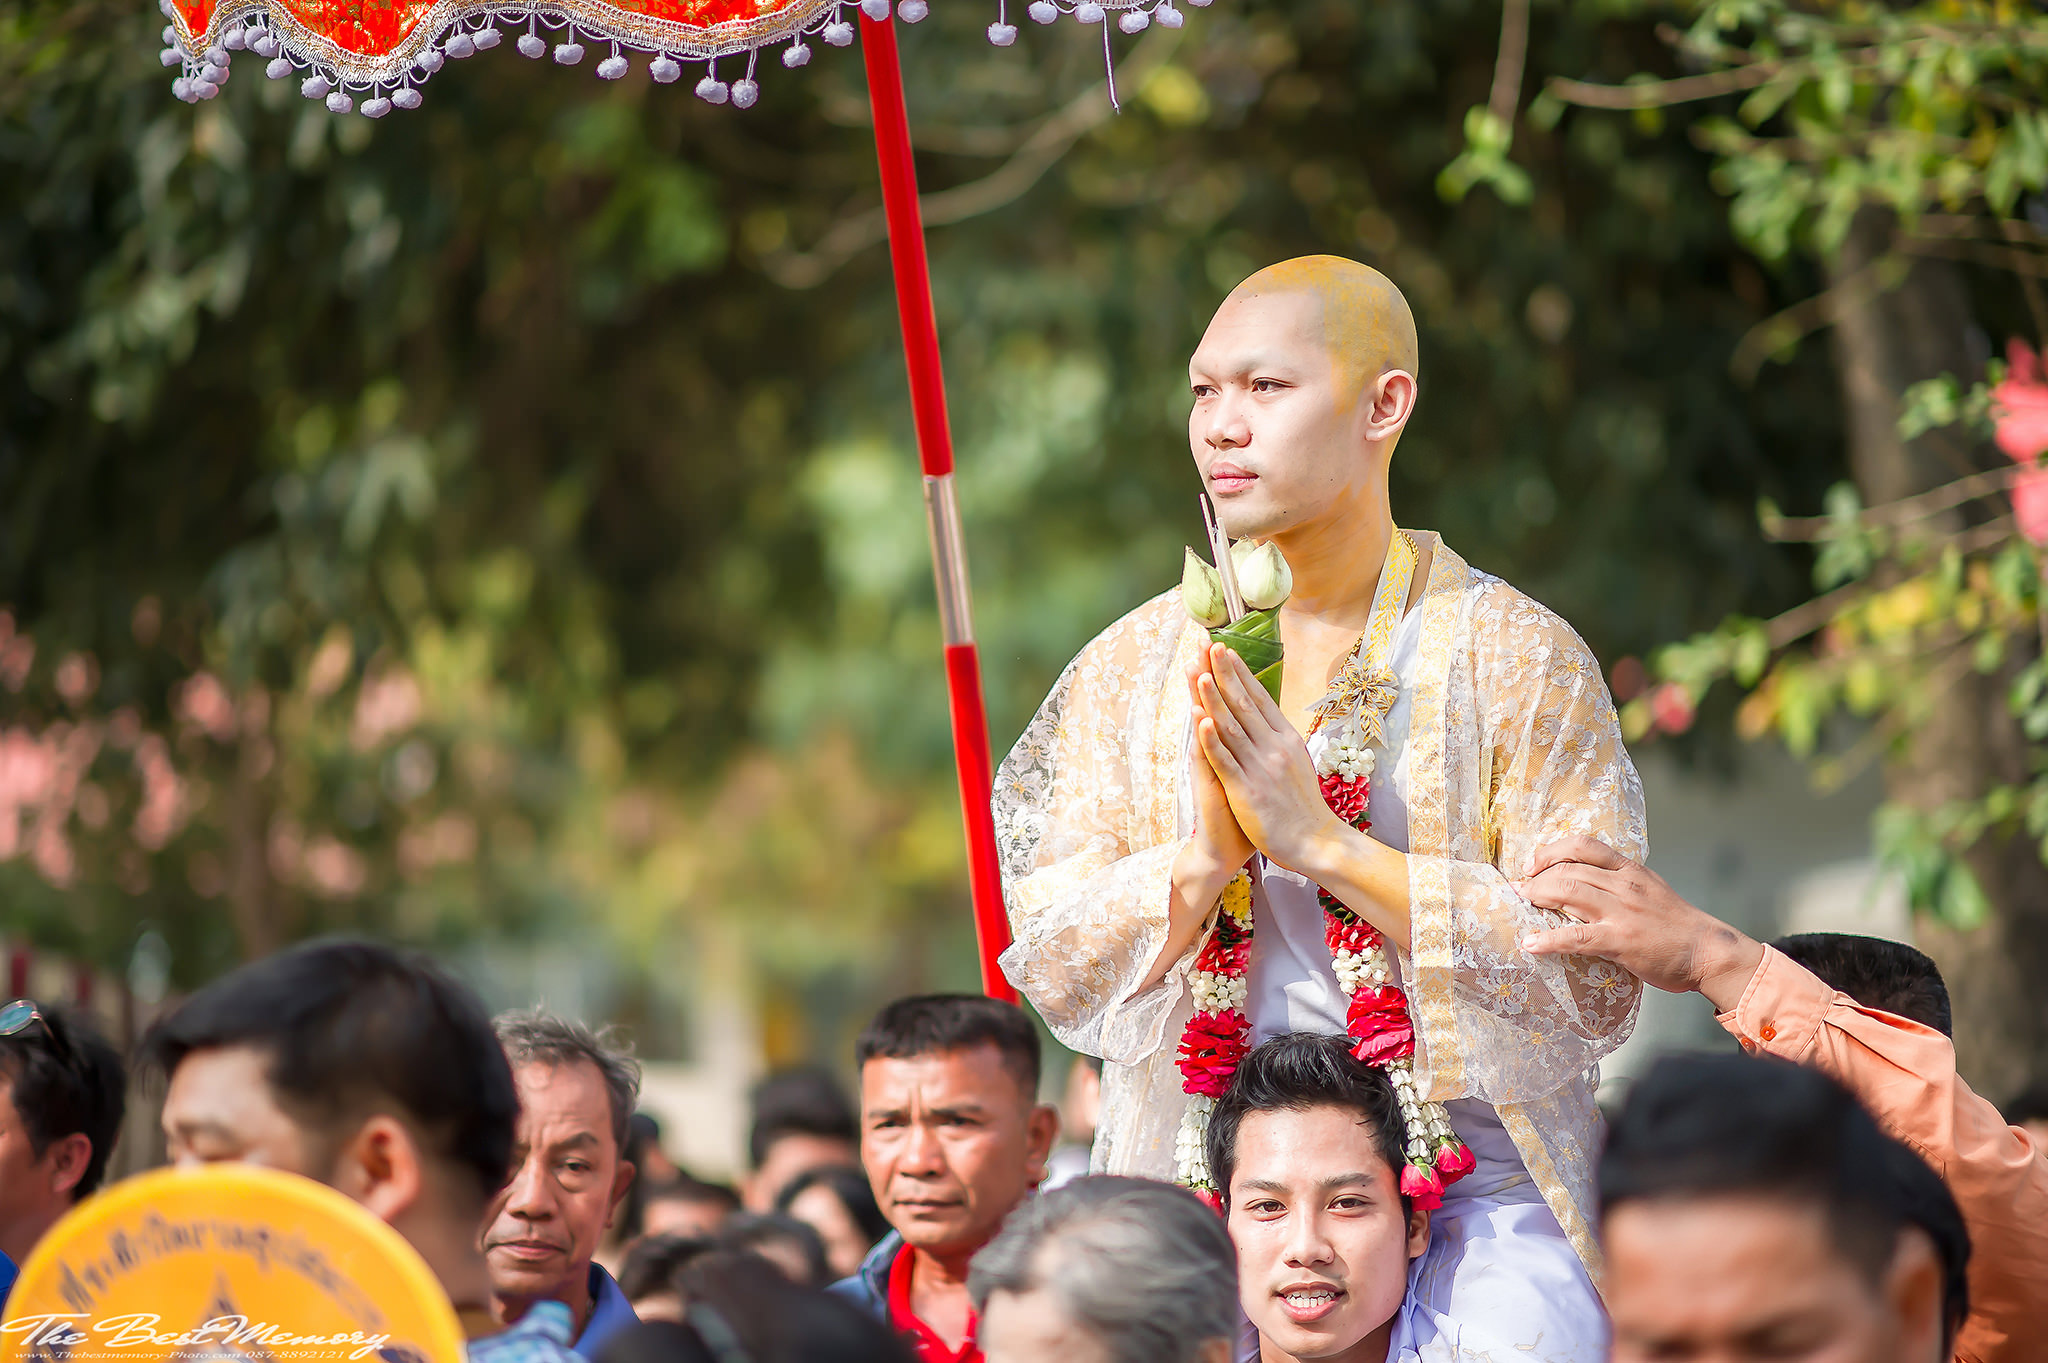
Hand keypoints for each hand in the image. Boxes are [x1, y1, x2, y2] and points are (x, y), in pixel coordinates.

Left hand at [1189, 642, 1345, 873]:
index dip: (1241, 673)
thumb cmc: (1303, 805)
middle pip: (1244, 704)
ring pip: (1232, 726)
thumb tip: (1267, 716)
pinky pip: (1226, 760)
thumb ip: (1279, 739)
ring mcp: (1261, 768)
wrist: (1316, 842)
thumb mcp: (1296, 762)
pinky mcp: (1247, 790)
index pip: (1260, 698)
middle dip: (1225, 672)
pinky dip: (1211, 739)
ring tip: (1200, 671)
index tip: (1226, 650)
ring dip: (1214, 698)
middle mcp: (1274, 747)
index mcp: (1286, 738)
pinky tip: (1199, 720)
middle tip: (1209, 644)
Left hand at [1516, 836, 1763, 1010]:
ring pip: (1568, 893)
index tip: (1531, 864)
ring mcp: (1622, 912)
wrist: (1708, 951)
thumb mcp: (1650, 889)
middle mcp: (1624, 885)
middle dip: (1536, 879)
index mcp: (1630, 870)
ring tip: (1520, 906)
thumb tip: (1581, 883)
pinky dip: (1548, 940)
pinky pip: (1576, 937)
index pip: (1584, 845)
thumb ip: (1619, 883)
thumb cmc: (1676, 925)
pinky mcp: (1620, 941)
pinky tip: (1531, 944)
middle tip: (1519, 891)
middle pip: (1568, 869)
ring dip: (1537, 898)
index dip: (1551, 851)